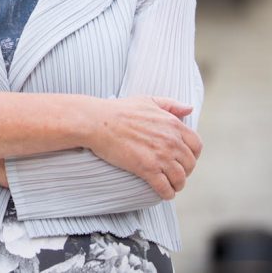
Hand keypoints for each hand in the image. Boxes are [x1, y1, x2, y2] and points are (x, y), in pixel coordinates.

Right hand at [85, 96, 202, 199]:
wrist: (97, 122)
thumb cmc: (119, 110)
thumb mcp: (147, 101)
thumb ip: (171, 105)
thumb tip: (190, 109)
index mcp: (173, 125)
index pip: (196, 145)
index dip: (193, 154)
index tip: (184, 158)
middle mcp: (171, 141)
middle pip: (189, 164)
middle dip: (185, 170)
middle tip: (175, 172)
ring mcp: (160, 156)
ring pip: (180, 178)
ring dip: (177, 184)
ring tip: (171, 185)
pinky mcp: (147, 169)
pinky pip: (165, 188)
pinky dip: (167, 193)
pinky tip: (163, 193)